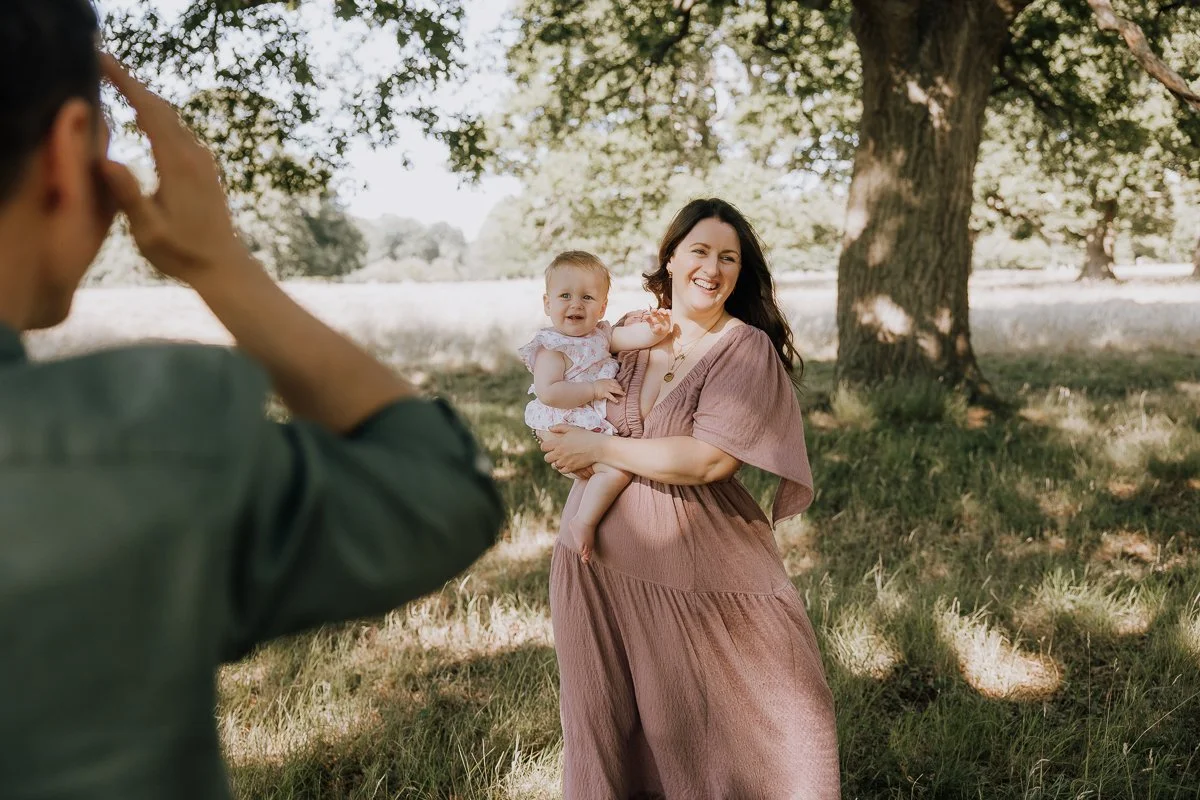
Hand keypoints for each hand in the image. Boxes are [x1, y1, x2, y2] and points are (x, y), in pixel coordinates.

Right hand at [97, 55, 253, 284]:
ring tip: (117, 83)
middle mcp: (193, 156)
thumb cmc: (183, 253)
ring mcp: (202, 162)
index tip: (102, 60)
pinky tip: (144, 119)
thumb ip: (127, 194)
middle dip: (132, 83)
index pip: (150, 111)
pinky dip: (157, 117)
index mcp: (177, 165)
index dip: (126, 82)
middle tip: (102, 63)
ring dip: (145, 99)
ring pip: (172, 119)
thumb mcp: (148, 230)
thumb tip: (104, 158)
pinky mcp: (205, 170)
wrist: (223, 267)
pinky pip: (178, 133)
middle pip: (161, 108)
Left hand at [540, 424, 601, 474]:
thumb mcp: (572, 428)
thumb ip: (559, 427)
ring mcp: (565, 461)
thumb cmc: (585, 436)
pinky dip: (563, 468)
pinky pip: (562, 471)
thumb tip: (549, 428)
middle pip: (546, 458)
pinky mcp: (571, 468)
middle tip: (556, 453)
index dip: (545, 446)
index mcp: (558, 443)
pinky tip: (567, 463)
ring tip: (562, 458)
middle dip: (550, 455)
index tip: (550, 446)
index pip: (543, 447)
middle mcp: (560, 453)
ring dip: (556, 462)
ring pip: (553, 465)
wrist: (597, 447)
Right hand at [592, 379, 624, 402]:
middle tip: (623, 391)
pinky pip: (611, 396)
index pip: (614, 381)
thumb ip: (603, 384)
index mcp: (606, 380)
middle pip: (616, 385)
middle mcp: (607, 383)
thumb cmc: (592, 386)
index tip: (619, 386)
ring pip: (616, 390)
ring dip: (620, 392)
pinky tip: (617, 401)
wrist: (589, 389)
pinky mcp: (605, 393)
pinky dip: (614, 399)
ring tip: (624, 394)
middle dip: (620, 388)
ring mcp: (606, 388)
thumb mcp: (599, 382)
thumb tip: (606, 386)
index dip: (617, 384)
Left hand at [645, 308, 672, 339]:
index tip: (645, 318)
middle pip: (654, 311)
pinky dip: (669, 312)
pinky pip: (667, 312)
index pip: (647, 317)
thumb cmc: (657, 331)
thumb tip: (658, 326)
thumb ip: (656, 329)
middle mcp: (655, 315)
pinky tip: (670, 314)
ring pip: (661, 310)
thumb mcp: (656, 331)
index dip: (646, 317)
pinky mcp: (666, 315)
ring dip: (663, 311)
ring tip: (665, 313)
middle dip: (654, 310)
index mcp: (651, 319)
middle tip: (655, 311)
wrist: (663, 331)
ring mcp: (661, 314)